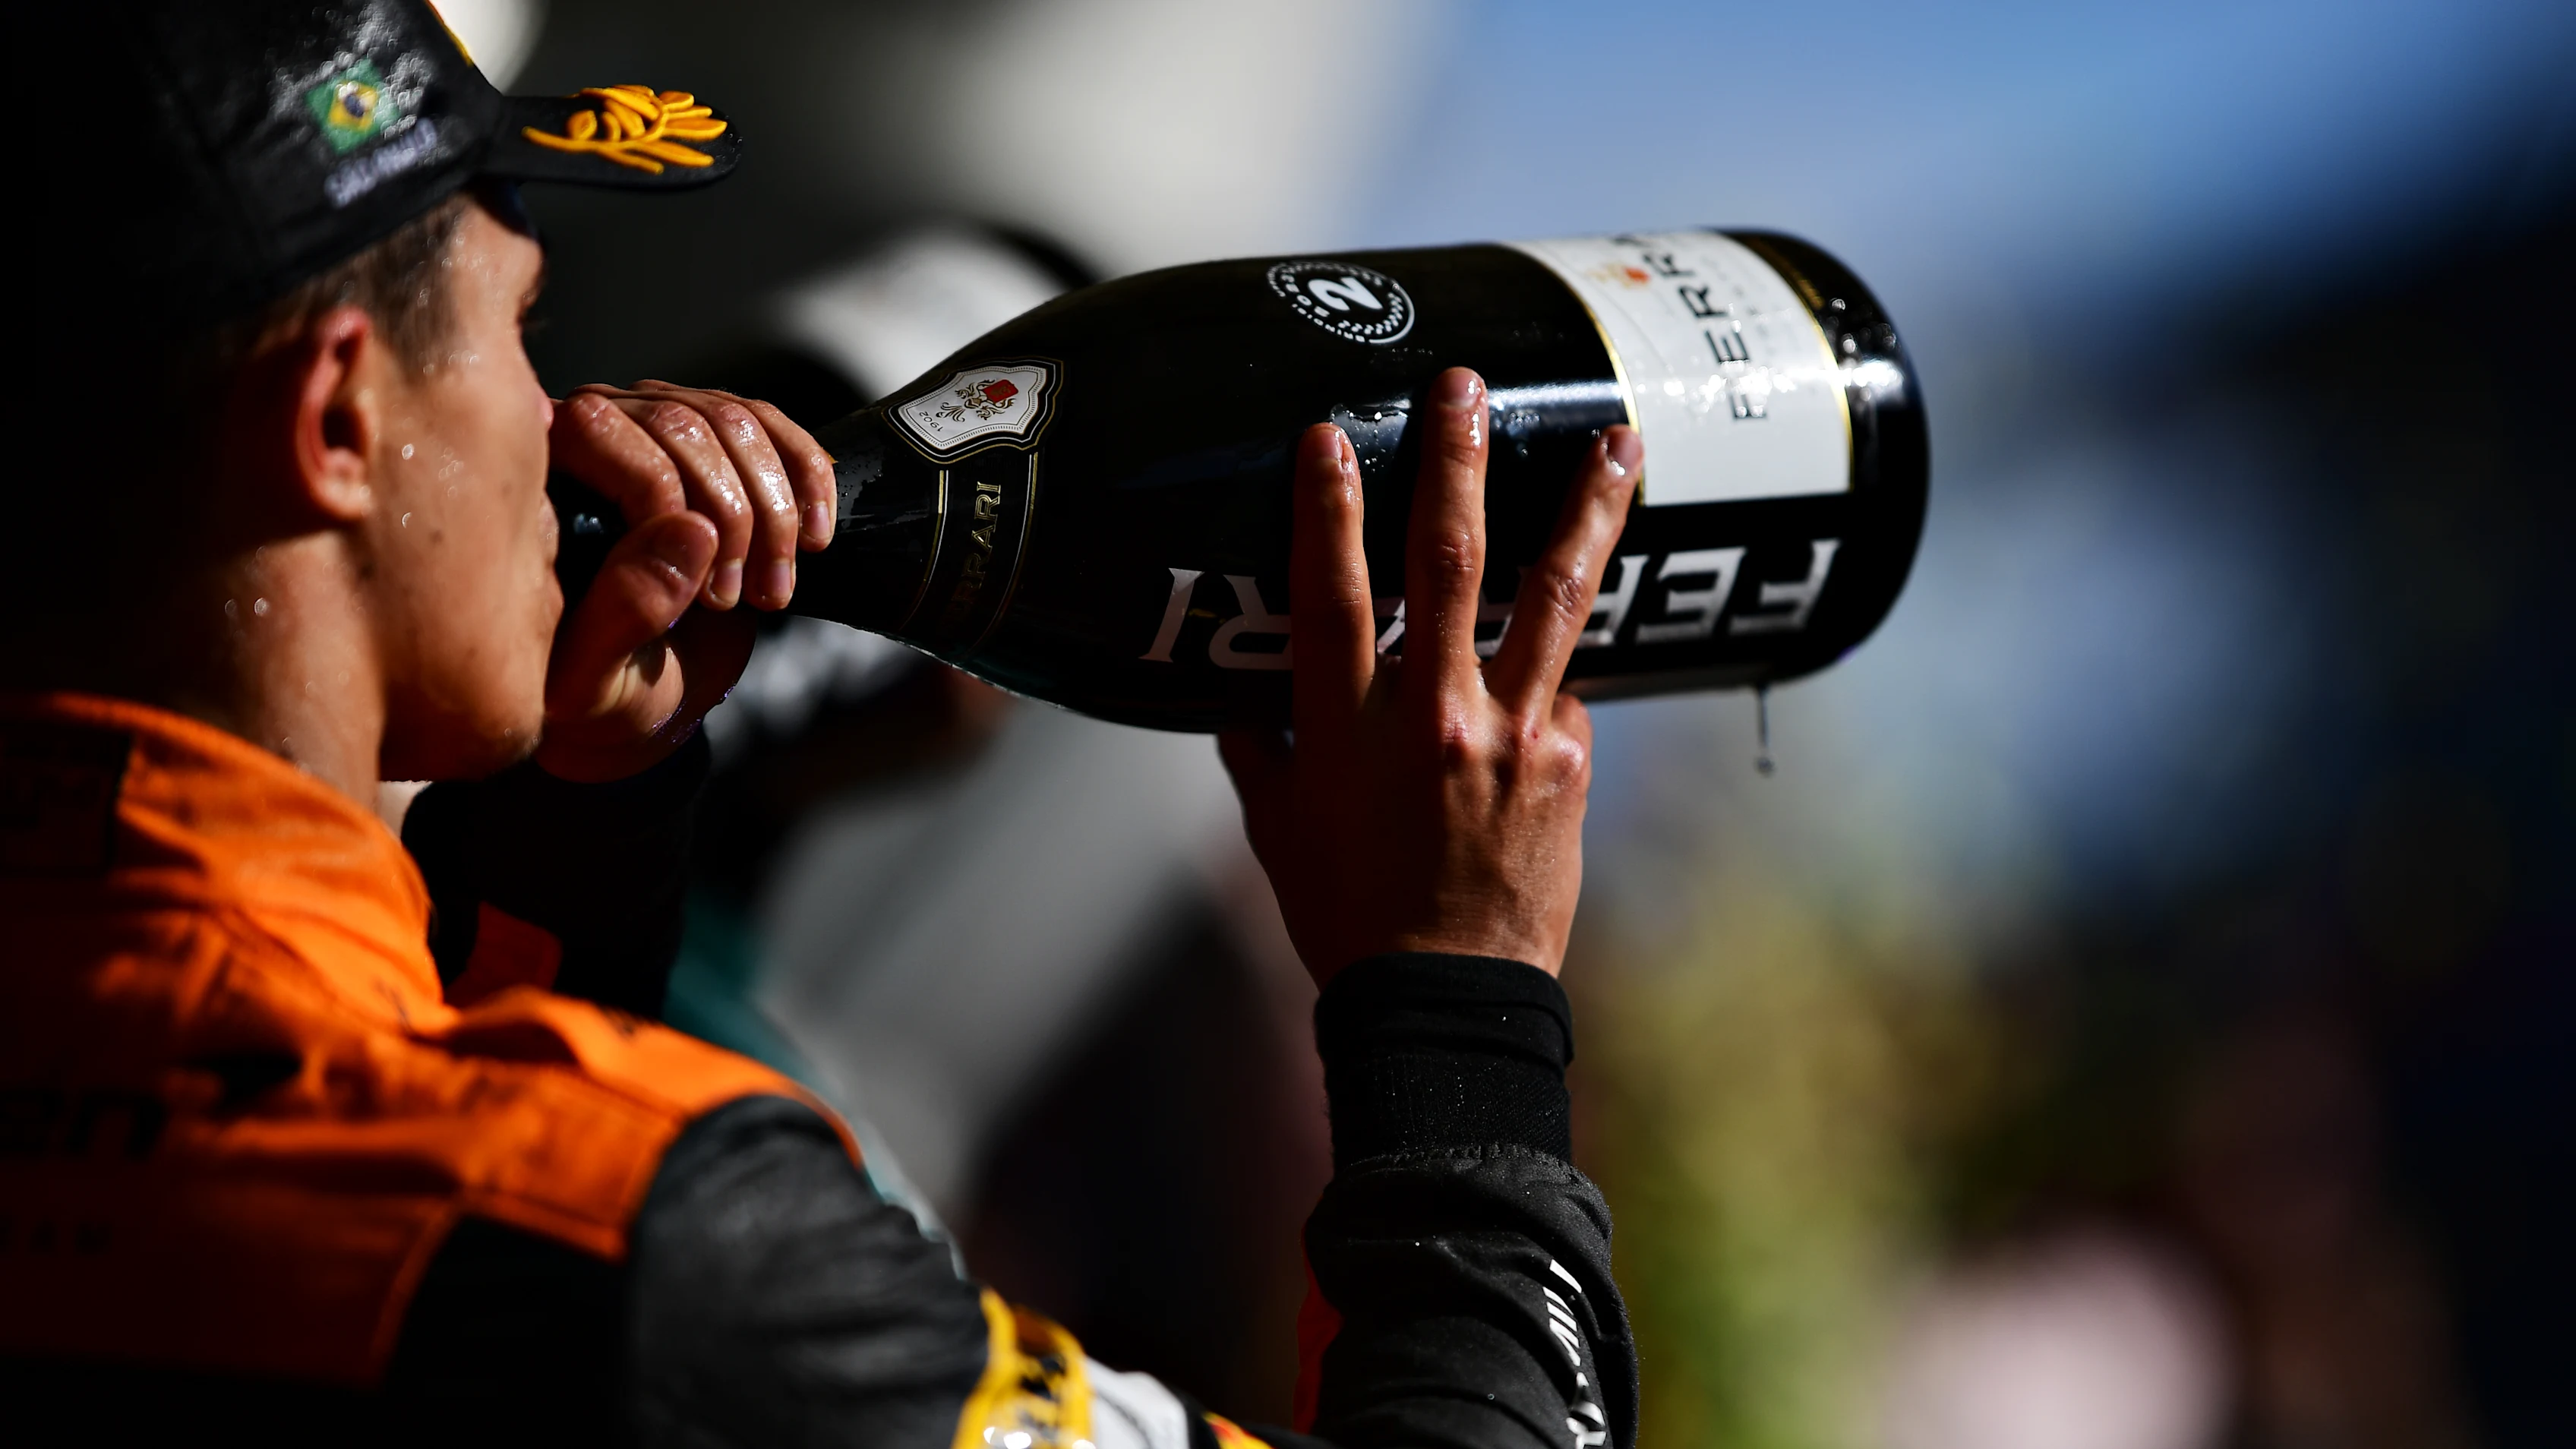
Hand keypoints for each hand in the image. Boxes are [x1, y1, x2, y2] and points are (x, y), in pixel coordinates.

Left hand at [532, 384, 831, 782]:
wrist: (651, 695)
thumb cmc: (603, 692)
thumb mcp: (597, 680)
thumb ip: (624, 611)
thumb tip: (692, 530)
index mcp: (538, 480)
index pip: (602, 430)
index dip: (665, 498)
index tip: (700, 589)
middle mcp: (591, 433)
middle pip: (683, 422)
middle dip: (735, 517)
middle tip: (741, 600)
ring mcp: (659, 427)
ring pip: (735, 420)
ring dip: (775, 511)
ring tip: (772, 593)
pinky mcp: (718, 442)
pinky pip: (774, 427)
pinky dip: (809, 481)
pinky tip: (815, 540)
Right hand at [1219, 368, 1640, 982]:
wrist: (1443, 1004)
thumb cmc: (1346, 918)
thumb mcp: (1276, 830)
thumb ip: (1260, 747)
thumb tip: (1236, 695)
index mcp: (1346, 729)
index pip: (1330, 593)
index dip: (1326, 509)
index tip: (1330, 435)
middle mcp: (1433, 717)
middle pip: (1448, 563)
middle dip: (1457, 463)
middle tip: (1468, 388)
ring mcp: (1511, 736)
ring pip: (1553, 598)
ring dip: (1586, 509)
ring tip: (1621, 440)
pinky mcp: (1567, 763)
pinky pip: (1563, 692)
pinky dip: (1554, 671)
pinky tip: (1558, 664)